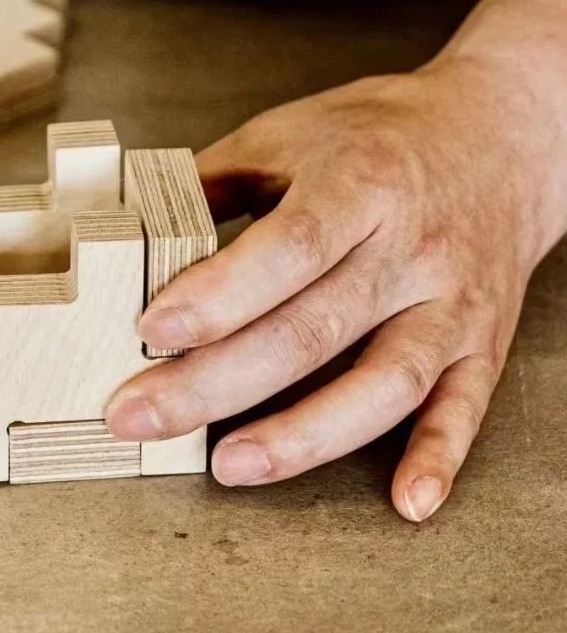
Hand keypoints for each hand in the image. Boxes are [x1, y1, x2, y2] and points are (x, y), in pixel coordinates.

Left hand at [107, 39, 566, 520]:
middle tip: (141, 418)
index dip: (220, 296)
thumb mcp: (290, 132)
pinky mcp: (484, 343)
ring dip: (308, 434)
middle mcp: (411, 247)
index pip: (290, 248)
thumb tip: (127, 234)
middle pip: (314, 329)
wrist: (505, 133)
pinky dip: (440, 456)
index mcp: (360, 182)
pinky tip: (406, 501)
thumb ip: (211, 182)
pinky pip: (467, 407)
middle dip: (217, 384)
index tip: (151, 331)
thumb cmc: (382, 136)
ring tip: (231, 466)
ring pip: (387, 382)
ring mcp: (452, 301)